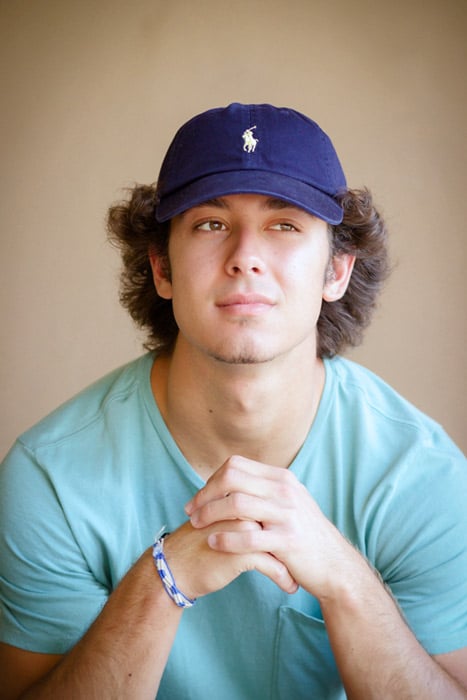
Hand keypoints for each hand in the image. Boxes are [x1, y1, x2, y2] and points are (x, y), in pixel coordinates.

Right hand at [162, 519, 297, 600]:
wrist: (175, 567)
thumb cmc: (198, 544)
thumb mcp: (222, 520)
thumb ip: (244, 511)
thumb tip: (271, 512)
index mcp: (237, 497)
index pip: (273, 506)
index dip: (285, 525)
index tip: (293, 540)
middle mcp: (241, 508)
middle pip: (279, 522)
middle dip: (293, 544)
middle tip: (302, 558)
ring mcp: (241, 529)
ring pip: (279, 544)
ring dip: (292, 563)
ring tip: (298, 576)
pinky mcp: (238, 552)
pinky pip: (271, 565)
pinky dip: (283, 577)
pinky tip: (289, 586)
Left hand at [185, 455, 359, 599]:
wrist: (334, 564)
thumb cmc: (304, 535)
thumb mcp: (288, 502)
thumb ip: (262, 489)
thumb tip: (229, 479)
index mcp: (281, 478)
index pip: (236, 465)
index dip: (212, 479)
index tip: (199, 498)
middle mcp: (285, 490)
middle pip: (232, 479)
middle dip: (206, 494)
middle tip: (191, 511)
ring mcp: (288, 514)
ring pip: (237, 504)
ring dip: (210, 514)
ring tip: (197, 525)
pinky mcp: (288, 540)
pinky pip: (249, 536)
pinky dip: (226, 538)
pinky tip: (213, 542)